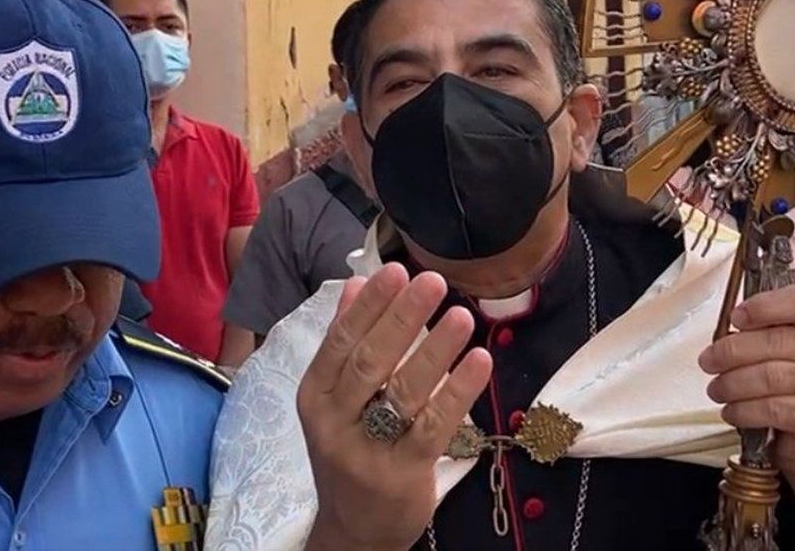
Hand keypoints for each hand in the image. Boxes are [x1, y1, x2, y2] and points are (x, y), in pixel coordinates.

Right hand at [298, 263, 492, 550]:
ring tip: (462, 315)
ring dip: (434, 350)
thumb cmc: (349, 449)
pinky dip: (458, 391)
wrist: (353, 529)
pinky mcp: (402, 475)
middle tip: (432, 281)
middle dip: (402, 318)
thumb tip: (356, 282)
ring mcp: (367, 451)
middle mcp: (334, 422)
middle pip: (369, 362)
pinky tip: (479, 362)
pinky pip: (434, 427)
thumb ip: (345, 341)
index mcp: (315, 395)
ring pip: (403, 393)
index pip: (340, 341)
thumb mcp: (335, 399)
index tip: (395, 270)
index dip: (369, 305)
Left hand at [699, 278, 794, 494]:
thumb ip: (771, 324)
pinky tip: (732, 411)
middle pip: (778, 341)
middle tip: (708, 361)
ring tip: (716, 388)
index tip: (736, 317)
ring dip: (732, 383)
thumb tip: (737, 312)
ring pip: (771, 377)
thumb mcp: (789, 348)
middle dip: (732, 351)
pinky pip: (773, 408)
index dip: (765, 306)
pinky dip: (744, 410)